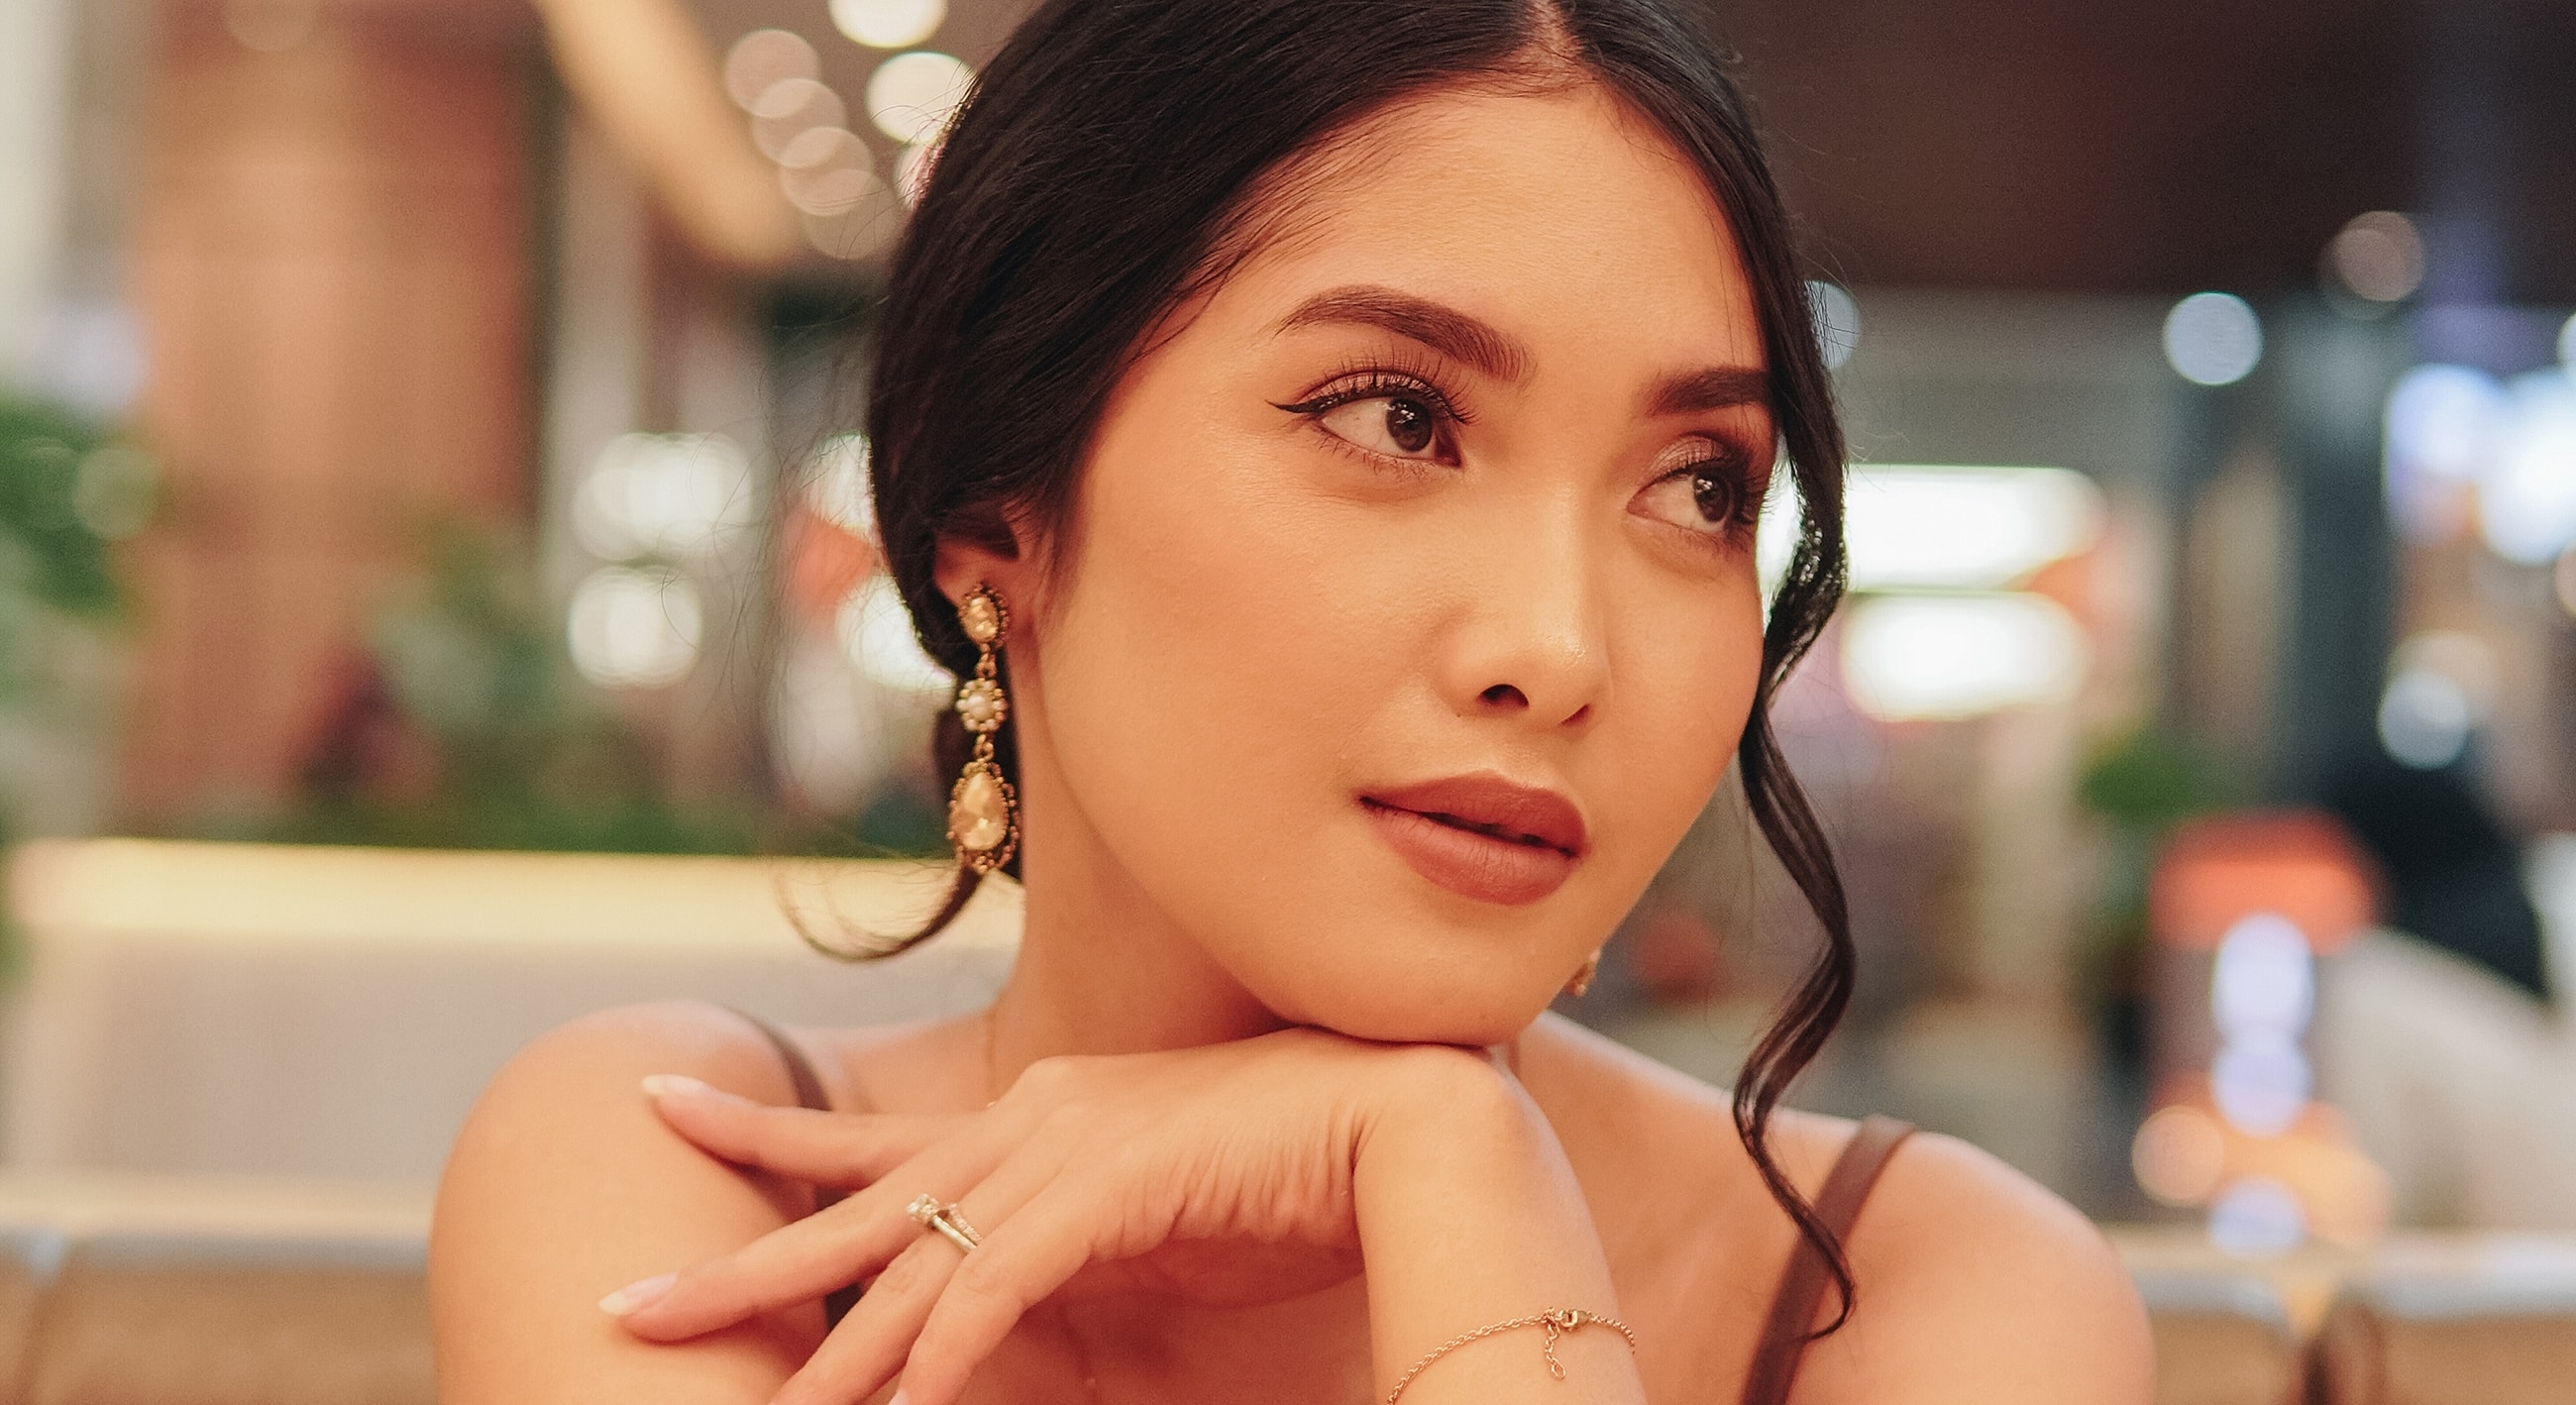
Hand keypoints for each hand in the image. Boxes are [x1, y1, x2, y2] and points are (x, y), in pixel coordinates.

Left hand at [607, 1028, 1487, 1404]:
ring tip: (746, 1398)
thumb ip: (1063, 1245)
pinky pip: (1001, 1280)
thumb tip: (992, 1300)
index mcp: (1034, 1115)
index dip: (764, 1135)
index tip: (665, 1105)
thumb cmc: (1283, 1176)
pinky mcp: (1113, 1184)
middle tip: (630, 1302)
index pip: (872, 1139)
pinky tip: (899, 1400)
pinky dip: (944, 1345)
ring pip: (912, 1256)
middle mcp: (1030, 1116)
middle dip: (740, 1259)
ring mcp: (1067, 1143)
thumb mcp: (1140, 1220)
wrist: (1404, 1123)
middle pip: (855, 1203)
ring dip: (830, 1347)